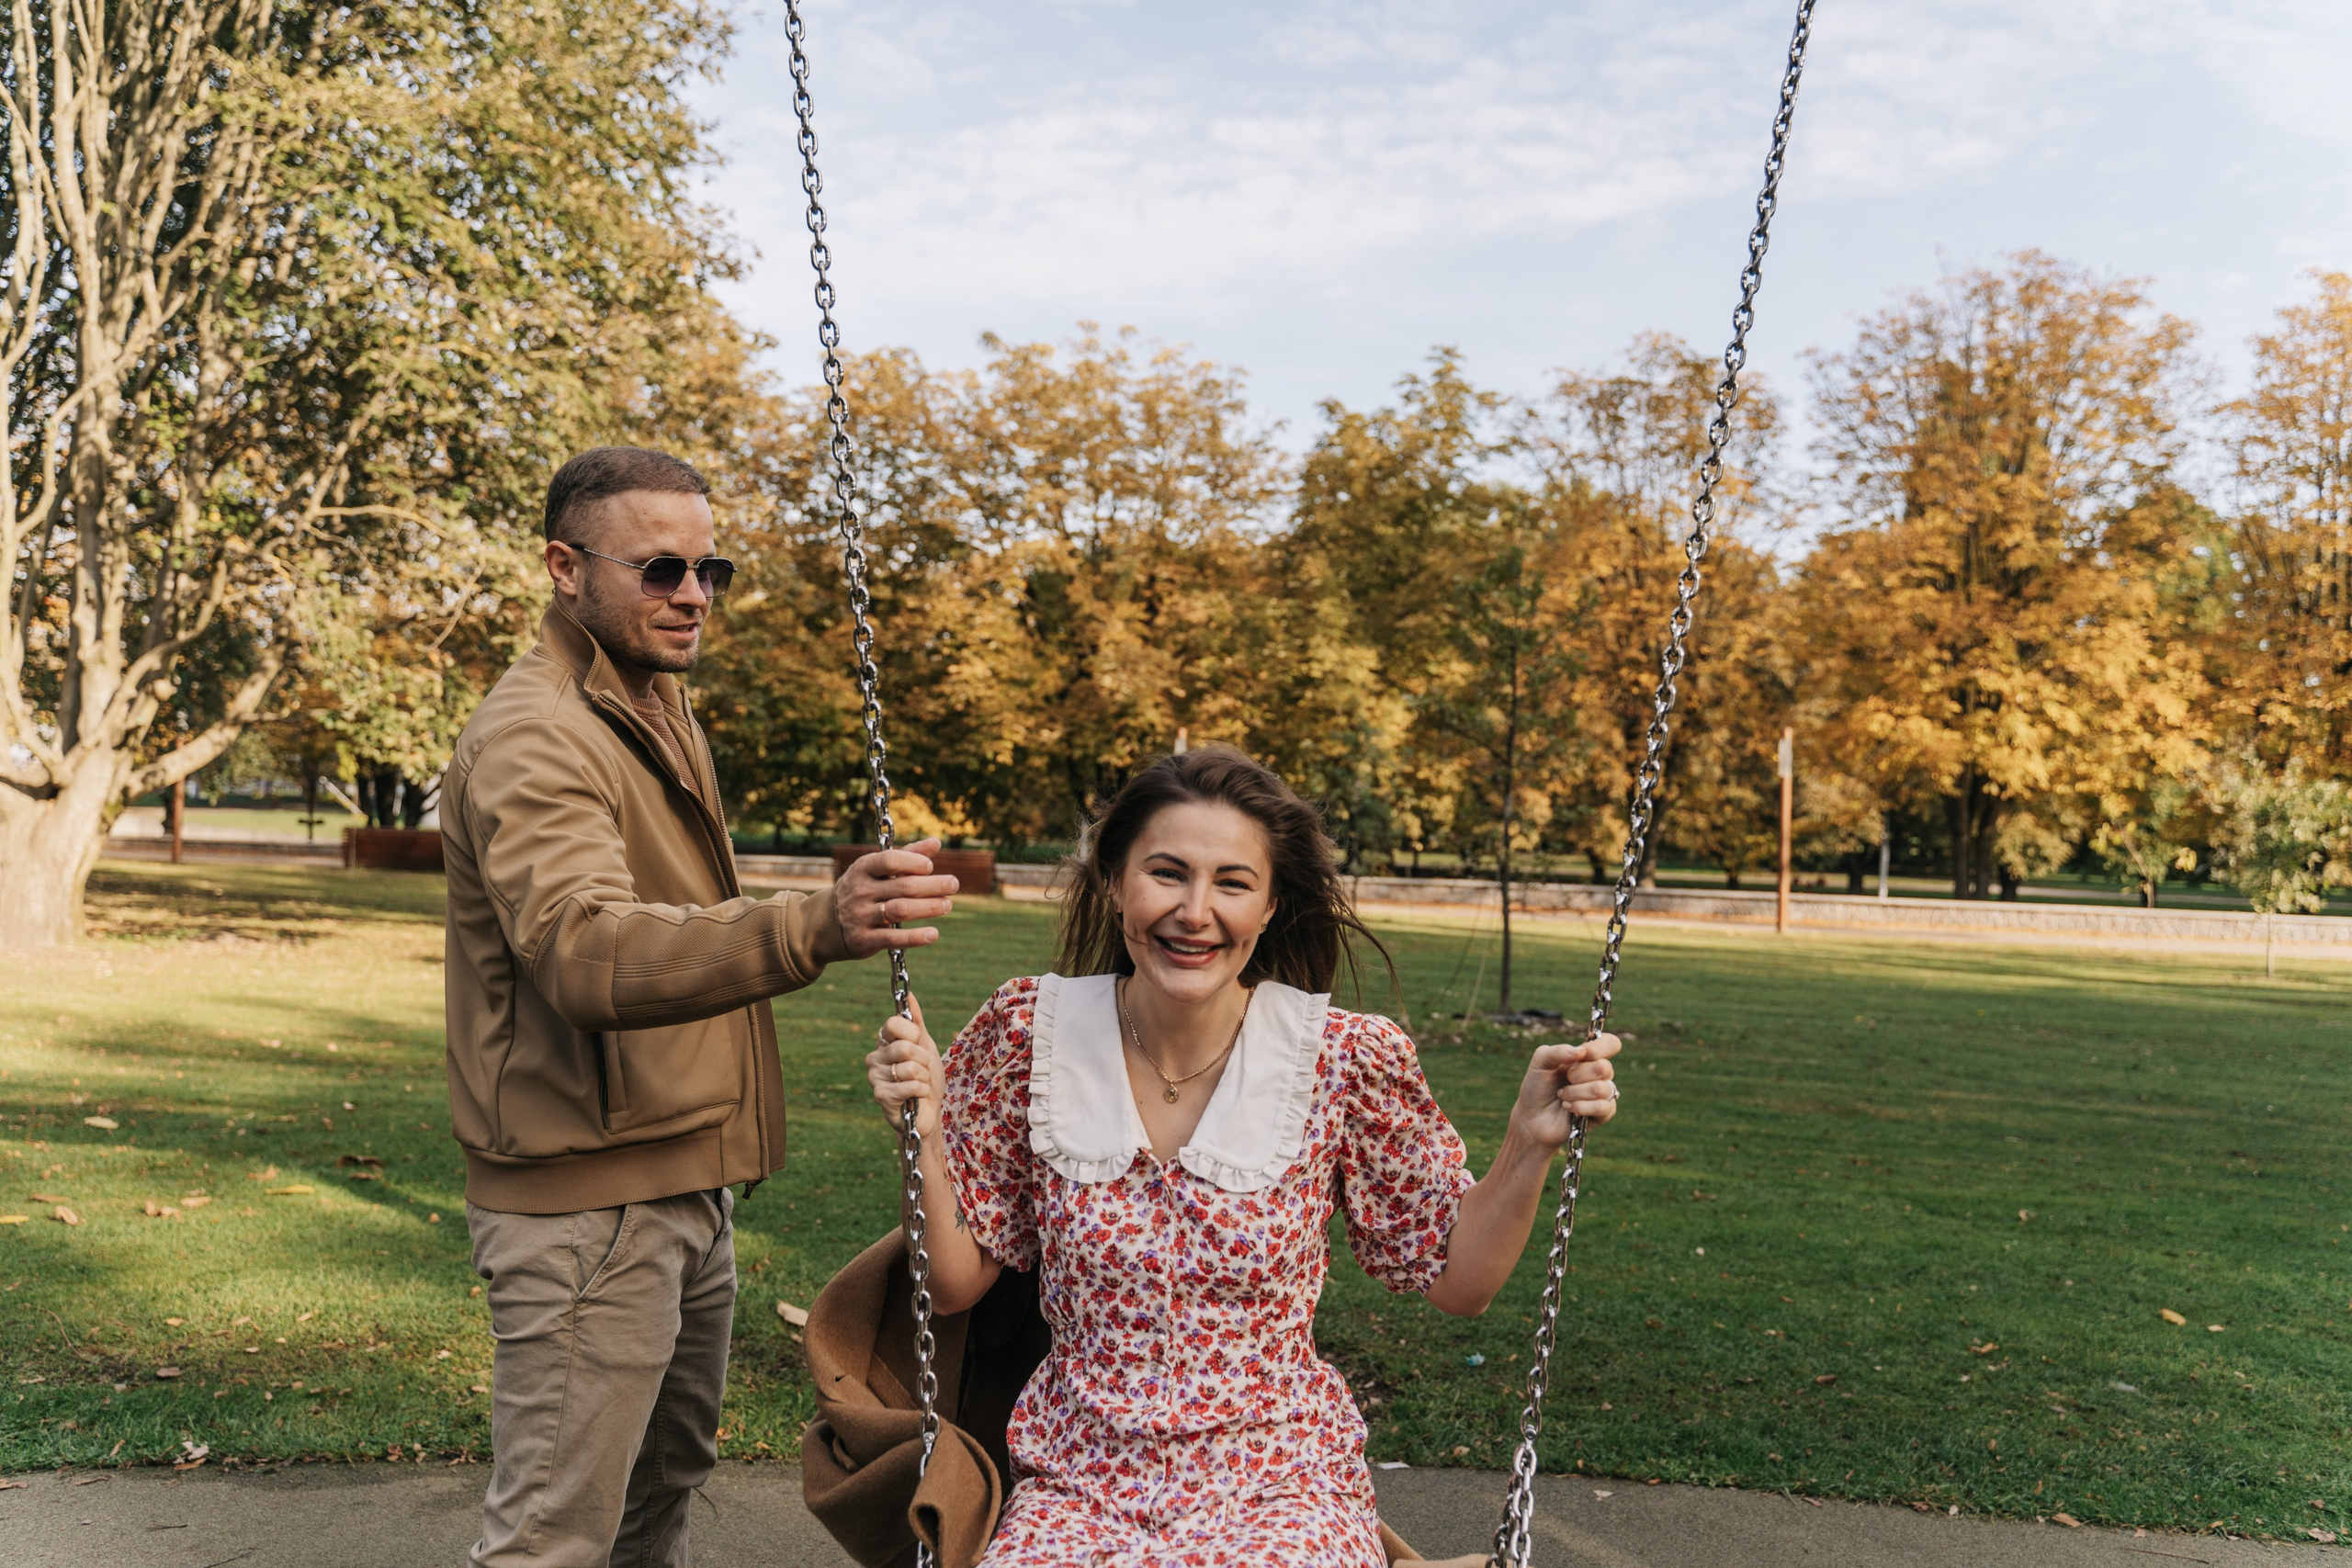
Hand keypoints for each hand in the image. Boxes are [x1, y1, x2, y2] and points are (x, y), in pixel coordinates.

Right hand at [826, 837, 957, 960]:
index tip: (930, 866)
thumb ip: (907, 855)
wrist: (825, 923)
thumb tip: (937, 842)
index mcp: (863, 869)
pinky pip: (893, 938)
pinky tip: (933, 934)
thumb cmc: (861, 889)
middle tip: (954, 884)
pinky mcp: (864, 940)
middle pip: (903, 886)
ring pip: (900, 910)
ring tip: (947, 905)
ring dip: (928, 907)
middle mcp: (860, 891)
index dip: (913, 862)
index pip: (889, 860)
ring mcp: (861, 916)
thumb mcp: (876, 870)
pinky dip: (915, 937)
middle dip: (932, 885)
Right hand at [866, 996, 942, 1138]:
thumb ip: (917, 1022)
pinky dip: (921, 1090)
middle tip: (923, 1069)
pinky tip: (916, 1096)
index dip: (913, 1033)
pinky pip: (911, 1085)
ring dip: (924, 1077)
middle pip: (905, 1047)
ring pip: (910, 1068)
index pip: (893, 1023)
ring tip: (920, 1083)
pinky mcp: (881, 1096)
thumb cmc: (927, 1078)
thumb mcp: (926, 1046)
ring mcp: (875, 1077)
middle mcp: (874, 1057)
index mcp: (884, 1042)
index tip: (919, 1043)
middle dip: (924, 1060)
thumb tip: (909, 995)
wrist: (929, 1110)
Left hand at [1509, 1033, 1621, 1149]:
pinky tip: (1568, 1107)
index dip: (1599, 1048)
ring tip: (1562, 1096)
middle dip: (1577, 1075)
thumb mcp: (1541, 1062)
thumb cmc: (1537, 1087)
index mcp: (1587, 1057)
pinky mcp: (1603, 1114)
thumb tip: (1581, 1051)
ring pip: (1601, 1089)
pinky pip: (1602, 1107)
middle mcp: (1599, 1073)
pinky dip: (1580, 1107)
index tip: (1581, 1055)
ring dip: (1575, 1093)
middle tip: (1565, 1080)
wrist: (1531, 1117)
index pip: (1610, 1044)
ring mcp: (1603, 1094)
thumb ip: (1558, 1051)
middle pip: (1605, 1067)